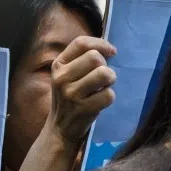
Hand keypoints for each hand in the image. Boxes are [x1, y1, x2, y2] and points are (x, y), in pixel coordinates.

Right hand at [46, 36, 116, 151]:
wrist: (61, 127)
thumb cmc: (71, 96)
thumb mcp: (69, 75)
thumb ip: (82, 60)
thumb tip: (109, 48)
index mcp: (58, 65)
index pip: (81, 43)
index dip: (101, 44)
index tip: (112, 52)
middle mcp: (61, 77)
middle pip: (95, 57)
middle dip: (105, 66)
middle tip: (103, 78)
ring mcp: (71, 93)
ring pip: (104, 74)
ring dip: (110, 80)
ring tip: (103, 87)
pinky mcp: (83, 108)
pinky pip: (109, 95)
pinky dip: (109, 97)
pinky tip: (100, 101)